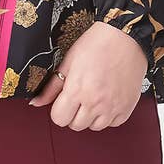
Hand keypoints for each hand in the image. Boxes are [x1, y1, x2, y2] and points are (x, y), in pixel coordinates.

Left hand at [28, 21, 147, 130]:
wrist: (125, 36)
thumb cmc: (97, 43)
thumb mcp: (69, 61)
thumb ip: (52, 86)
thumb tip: (36, 102)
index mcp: (77, 90)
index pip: (59, 119)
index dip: (59, 109)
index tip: (63, 100)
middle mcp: (95, 102)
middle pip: (75, 125)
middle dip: (73, 113)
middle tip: (79, 95)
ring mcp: (112, 108)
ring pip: (94, 127)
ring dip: (91, 116)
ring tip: (94, 95)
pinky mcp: (126, 109)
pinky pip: (112, 124)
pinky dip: (108, 115)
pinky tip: (107, 98)